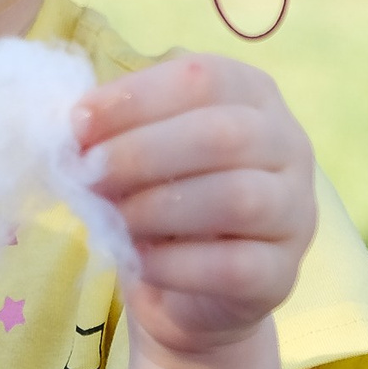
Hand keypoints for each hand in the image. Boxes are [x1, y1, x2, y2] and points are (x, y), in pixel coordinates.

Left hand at [75, 54, 315, 368]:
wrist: (189, 291)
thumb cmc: (161, 200)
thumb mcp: (137, 152)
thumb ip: (114, 131)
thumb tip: (72, 127)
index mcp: (252, 96)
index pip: (202, 77)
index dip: (136, 97)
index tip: (78, 123)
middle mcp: (288, 146)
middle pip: (224, 135)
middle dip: (143, 152)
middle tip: (88, 174)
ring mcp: (295, 212)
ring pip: (237, 198)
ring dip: (158, 207)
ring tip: (114, 219)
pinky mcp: (283, 275)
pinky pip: (234, 266)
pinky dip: (175, 264)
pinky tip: (140, 260)